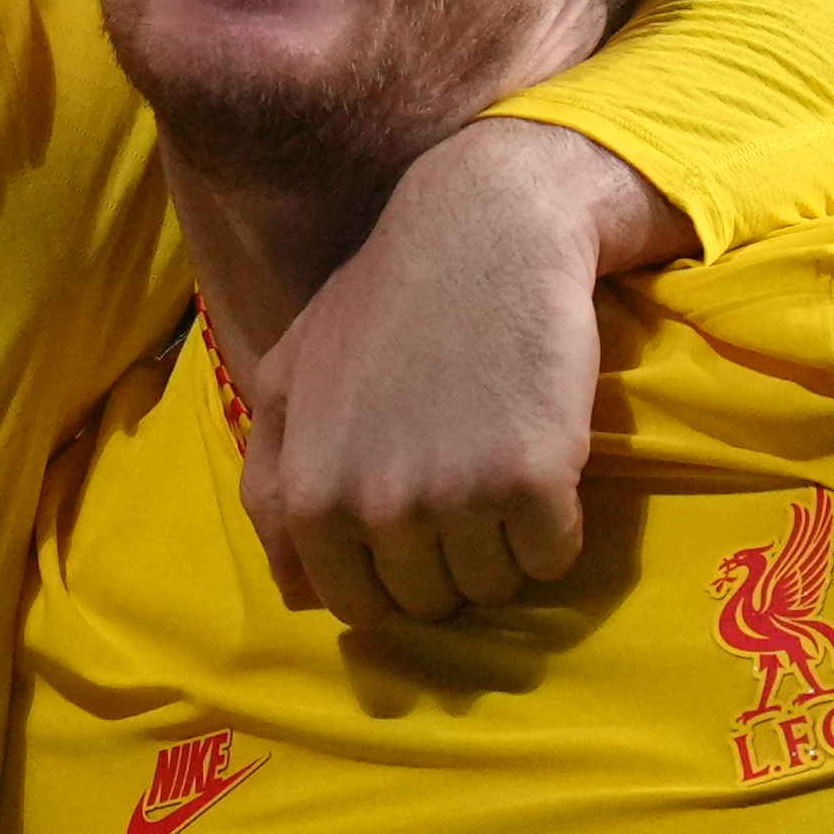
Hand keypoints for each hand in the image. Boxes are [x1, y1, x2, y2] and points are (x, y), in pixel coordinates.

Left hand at [238, 123, 669, 620]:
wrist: (486, 230)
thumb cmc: (385, 300)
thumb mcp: (293, 380)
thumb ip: (274, 484)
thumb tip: (293, 593)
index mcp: (310, 494)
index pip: (354, 603)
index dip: (390, 570)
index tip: (414, 519)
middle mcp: (374, 507)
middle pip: (429, 602)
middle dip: (449, 557)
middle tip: (465, 478)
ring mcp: (454, 498)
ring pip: (493, 586)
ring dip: (506, 544)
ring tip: (502, 461)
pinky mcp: (532, 480)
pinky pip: (553, 557)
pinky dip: (558, 526)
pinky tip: (545, 459)